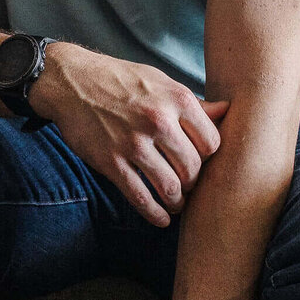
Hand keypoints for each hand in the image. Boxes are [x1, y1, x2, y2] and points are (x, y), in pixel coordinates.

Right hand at [28, 43, 226, 226]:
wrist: (71, 82)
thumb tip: (227, 112)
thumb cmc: (120, 80)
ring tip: (177, 203)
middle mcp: (158, 121)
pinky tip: (161, 219)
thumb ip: (193, 102)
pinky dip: (154, 214)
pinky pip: (140, 197)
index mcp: (176, 99)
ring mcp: (134, 144)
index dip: (209, 157)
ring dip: (177, 201)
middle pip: (193, 168)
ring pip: (170, 187)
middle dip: (193, 182)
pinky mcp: (111, 162)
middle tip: (188, 185)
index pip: (211, 142)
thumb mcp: (160, 81)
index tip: (200, 161)